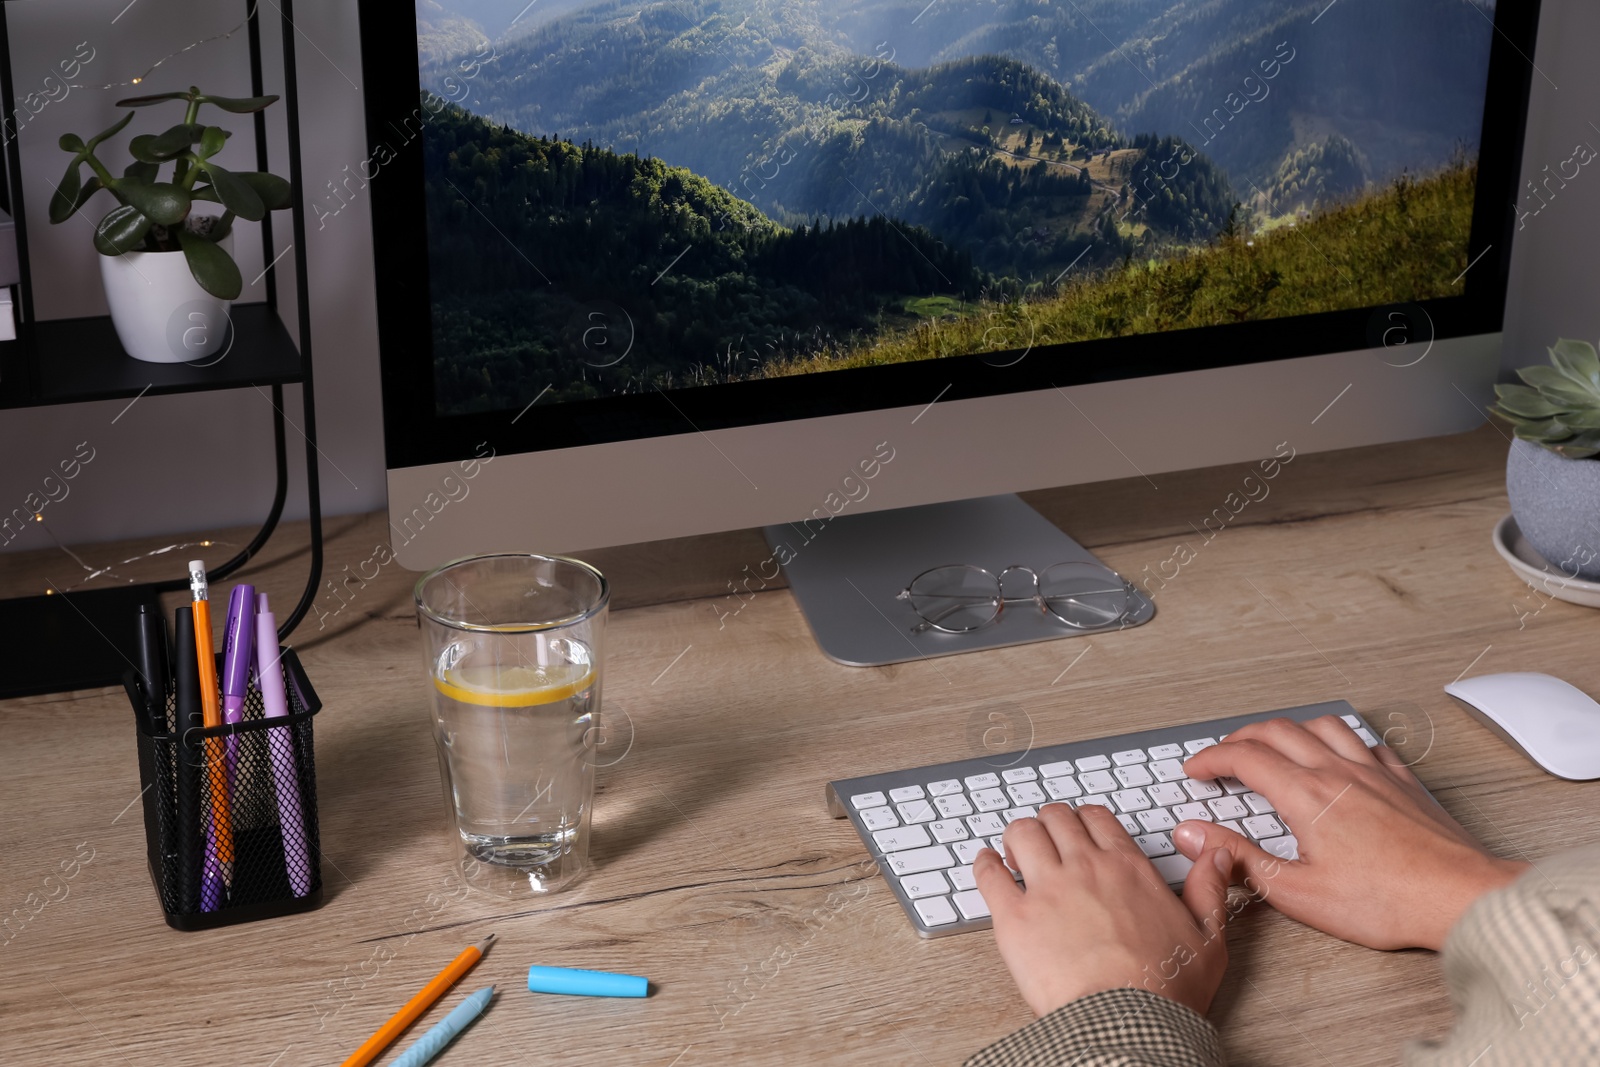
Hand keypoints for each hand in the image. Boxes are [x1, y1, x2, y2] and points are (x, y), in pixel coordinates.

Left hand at [975, 801, 1234, 1017]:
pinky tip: (987, 865)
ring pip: (1023, 833)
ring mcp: (1047, 889)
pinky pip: (989, 873)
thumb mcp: (1207, 937)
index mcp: (1128, 869)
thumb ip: (1209, 889)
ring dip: (1018, 835)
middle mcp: (1085, 868)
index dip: (1084, 819)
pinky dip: (984, 863)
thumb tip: (1217, 855)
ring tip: (1016, 850)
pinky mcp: (1015, 917)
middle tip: (1046, 839)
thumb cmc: (1165, 990)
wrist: (1127, 1023)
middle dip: (1049, 823)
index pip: (1097, 819)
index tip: (1078, 830)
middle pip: (1056, 818)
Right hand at [1174, 716, 1527, 951]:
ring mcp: (1375, 773)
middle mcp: (1338, 773)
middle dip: (1241, 737)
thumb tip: (1194, 835)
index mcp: (1307, 796)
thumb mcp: (1296, 892)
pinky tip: (1345, 754)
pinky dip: (1344, 741)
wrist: (1460, 898)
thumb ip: (1239, 858)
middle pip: (1278, 731)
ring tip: (1276, 741)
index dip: (1211, 759)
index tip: (1196, 769)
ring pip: (1323, 725)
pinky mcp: (1405, 783)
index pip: (1244, 758)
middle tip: (1224, 753)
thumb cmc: (1388, 901)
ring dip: (1290, 727)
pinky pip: (1369, 743)